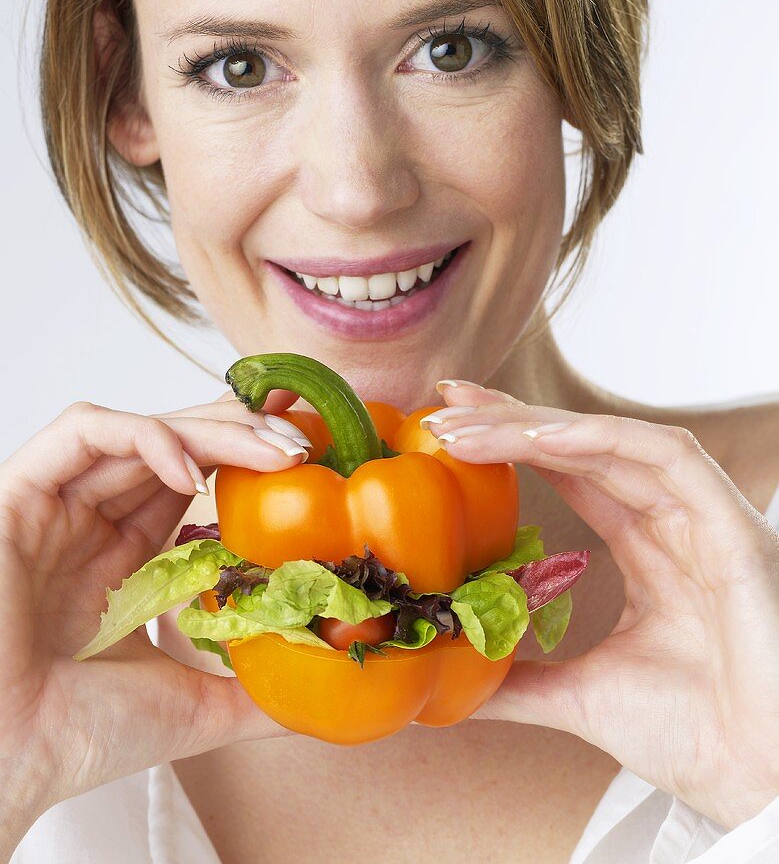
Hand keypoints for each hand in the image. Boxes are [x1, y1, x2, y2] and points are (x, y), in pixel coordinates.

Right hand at [0, 387, 310, 842]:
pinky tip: (191, 470)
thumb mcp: (192, 703)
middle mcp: (83, 518)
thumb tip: (315, 689)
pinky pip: (83, 432)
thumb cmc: (77, 737)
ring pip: (138, 429)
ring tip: (271, 449)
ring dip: (210, 428)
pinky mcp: (13, 493)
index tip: (307, 455)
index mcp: (118, 552)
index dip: (246, 456)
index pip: (190, 477)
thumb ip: (251, 689)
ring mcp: (48, 501)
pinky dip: (144, 436)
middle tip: (301, 439)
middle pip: (172, 443)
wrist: (5, 763)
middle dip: (240, 432)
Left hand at [422, 381, 778, 829]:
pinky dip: (602, 438)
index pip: (569, 472)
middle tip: (444, 406)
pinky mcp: (731, 524)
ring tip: (470, 422)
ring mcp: (702, 517)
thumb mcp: (583, 695)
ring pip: (612, 441)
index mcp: (646, 548)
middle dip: (511, 418)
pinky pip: (666, 457)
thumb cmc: (697, 737)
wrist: (762, 784)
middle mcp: (672, 521)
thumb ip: (521, 679)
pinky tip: (540, 437)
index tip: (447, 429)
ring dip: (538, 425)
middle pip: (582, 446)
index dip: (510, 442)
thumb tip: (452, 686)